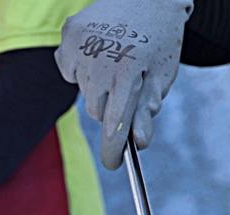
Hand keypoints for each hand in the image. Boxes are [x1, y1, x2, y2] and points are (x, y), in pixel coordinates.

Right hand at [55, 0, 192, 168]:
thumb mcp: (161, 75)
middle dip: (111, 107)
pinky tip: (100, 51)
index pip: (115, 122)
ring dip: (98, 87)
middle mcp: (100, 57)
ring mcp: (80, 44)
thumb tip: (139, 142)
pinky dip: (82, 68)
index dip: (113, 148)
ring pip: (84, 91)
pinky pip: (70, 70)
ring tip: (115, 61)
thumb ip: (147, 108)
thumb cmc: (159, 38)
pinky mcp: (68, 36)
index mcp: (128, 69)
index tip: (112, 164)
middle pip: (97, 110)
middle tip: (127, 85)